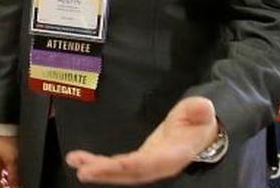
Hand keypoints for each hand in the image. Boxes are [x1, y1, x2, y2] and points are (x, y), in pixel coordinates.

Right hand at [0, 135, 20, 187]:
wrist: (2, 125)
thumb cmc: (4, 140)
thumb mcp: (12, 161)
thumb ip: (14, 176)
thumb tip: (15, 186)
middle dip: (7, 185)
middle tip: (17, 185)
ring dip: (8, 178)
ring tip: (18, 180)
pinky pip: (1, 167)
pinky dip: (7, 171)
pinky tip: (14, 171)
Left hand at [65, 96, 218, 184]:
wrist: (201, 132)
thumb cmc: (199, 122)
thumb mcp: (201, 112)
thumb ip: (199, 110)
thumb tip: (204, 107)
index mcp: (173, 155)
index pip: (149, 163)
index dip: (130, 165)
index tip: (112, 164)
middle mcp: (158, 165)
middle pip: (130, 172)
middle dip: (107, 172)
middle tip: (83, 170)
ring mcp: (148, 164)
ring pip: (121, 172)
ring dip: (98, 169)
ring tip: (75, 163)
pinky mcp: (139, 161)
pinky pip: (118, 166)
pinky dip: (99, 163)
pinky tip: (81, 160)